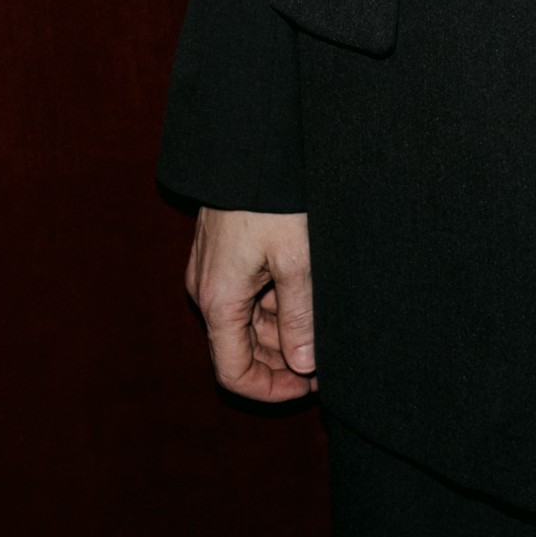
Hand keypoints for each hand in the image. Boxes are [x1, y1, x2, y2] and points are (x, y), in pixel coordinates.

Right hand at [185, 208, 316, 401]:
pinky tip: (308, 294)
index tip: (309, 387)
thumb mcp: (296, 261)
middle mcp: (207, 291)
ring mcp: (212, 272)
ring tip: (325, 324)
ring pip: (247, 320)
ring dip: (282, 330)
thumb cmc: (271, 200)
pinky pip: (247, 294)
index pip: (232, 372)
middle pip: (241, 347)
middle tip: (328, 357)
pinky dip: (275, 303)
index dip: (271, 389)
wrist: (250, 147)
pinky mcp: (223, 254)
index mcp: (218, 301)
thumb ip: (299, 317)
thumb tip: (304, 365)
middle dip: (284, 359)